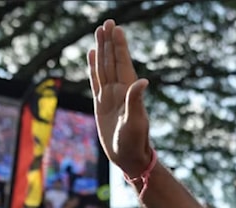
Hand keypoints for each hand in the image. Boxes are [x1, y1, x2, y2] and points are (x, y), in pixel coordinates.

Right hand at [88, 20, 152, 177]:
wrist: (129, 158)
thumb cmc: (135, 143)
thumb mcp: (136, 122)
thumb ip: (136, 101)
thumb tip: (143, 81)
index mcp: (128, 92)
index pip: (122, 63)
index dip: (119, 46)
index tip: (116, 28)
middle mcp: (119, 91)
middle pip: (113, 61)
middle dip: (110, 42)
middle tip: (108, 22)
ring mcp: (110, 96)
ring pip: (104, 67)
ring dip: (103, 50)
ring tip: (100, 32)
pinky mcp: (101, 104)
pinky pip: (95, 80)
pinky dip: (94, 67)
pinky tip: (93, 55)